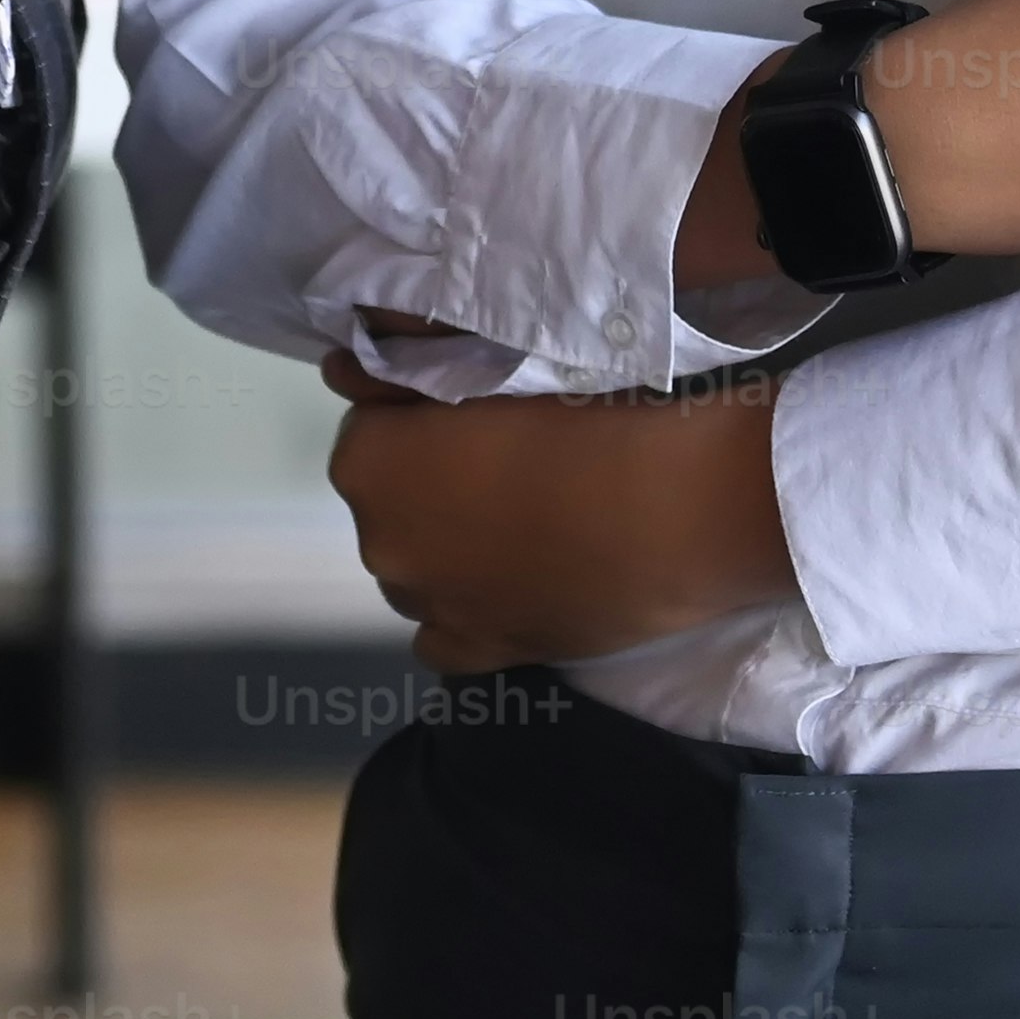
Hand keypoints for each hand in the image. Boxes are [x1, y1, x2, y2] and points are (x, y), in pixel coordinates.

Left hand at [320, 353, 791, 671]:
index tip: (479, 416)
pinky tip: (517, 588)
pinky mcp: (482, 654)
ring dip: (450, 551)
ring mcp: (429, 607)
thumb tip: (340, 371)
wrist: (679, 503)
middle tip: (513, 466)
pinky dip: (469, 614)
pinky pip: (446, 637)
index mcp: (366, 461)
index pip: (370, 429)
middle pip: (393, 504)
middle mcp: (379, 541)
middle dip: (432, 487)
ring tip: (529, 526)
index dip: (422, 419)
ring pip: (418, 571)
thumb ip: (401, 372)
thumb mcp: (488, 364)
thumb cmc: (585, 410)